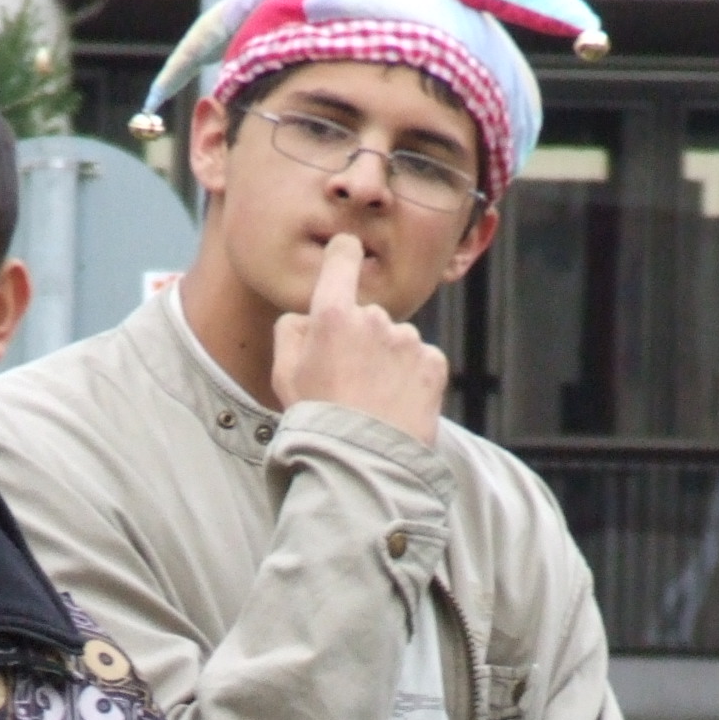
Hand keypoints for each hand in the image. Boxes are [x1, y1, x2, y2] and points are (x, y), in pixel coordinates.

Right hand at [270, 234, 448, 447]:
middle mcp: (374, 319)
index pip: (343, 259)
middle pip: (368, 316)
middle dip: (361, 339)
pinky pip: (422, 361)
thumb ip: (290, 332)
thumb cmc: (317, 422)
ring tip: (374, 401)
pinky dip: (412, 379)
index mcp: (332, 315)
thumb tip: (306, 316)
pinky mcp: (434, 364)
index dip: (344, 255)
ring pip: (397, 341)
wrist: (364, 465)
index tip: (346, 254)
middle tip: (349, 383)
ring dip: (388, 361)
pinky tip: (396, 406)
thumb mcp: (284, 376)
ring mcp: (408, 341)